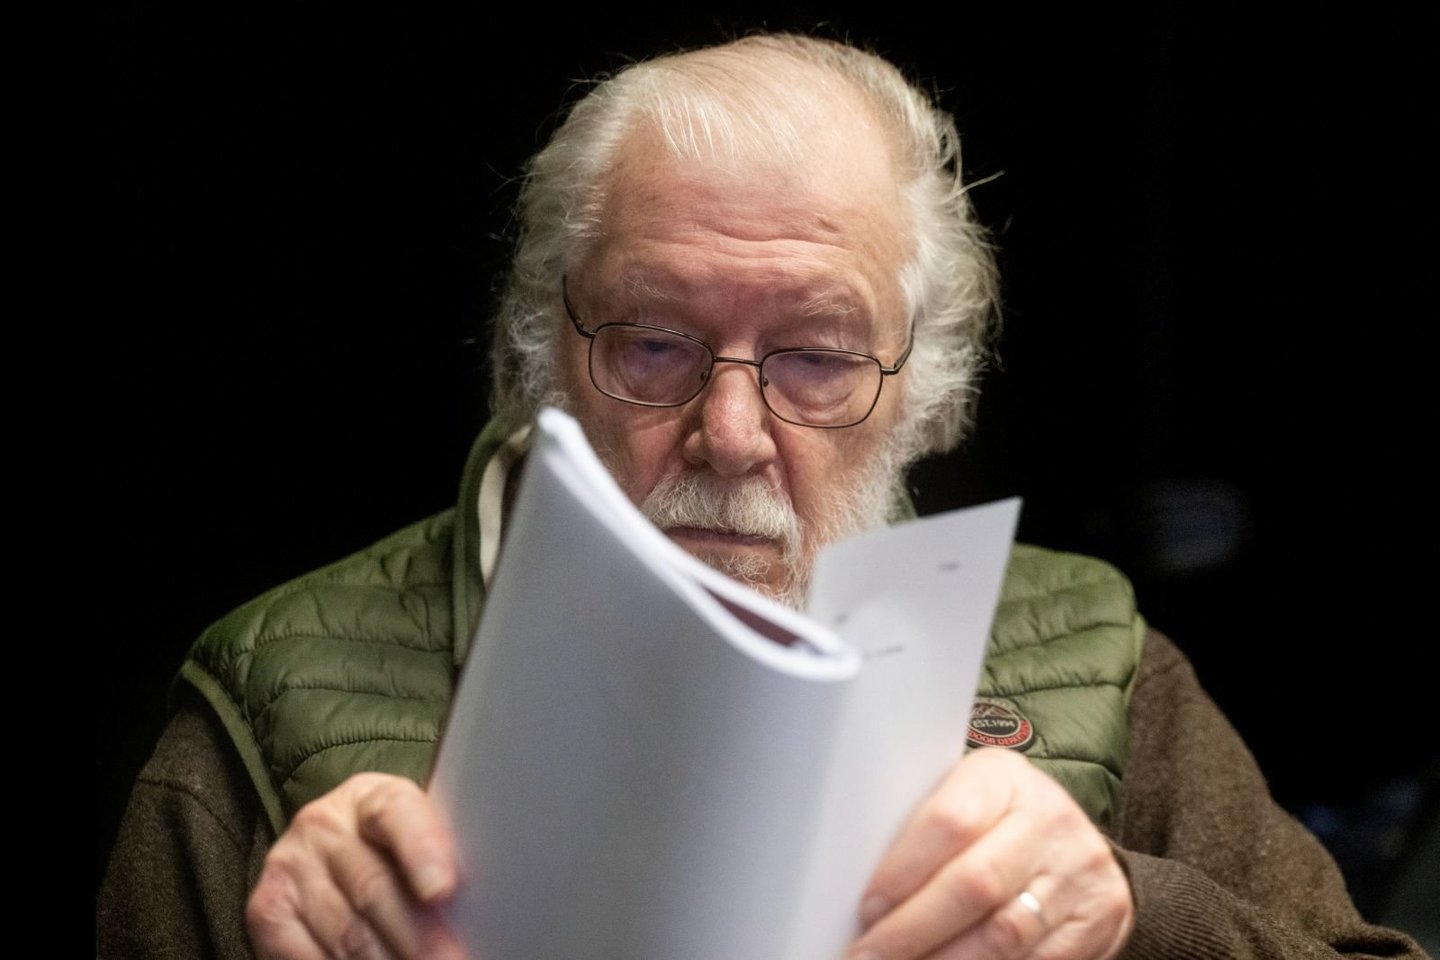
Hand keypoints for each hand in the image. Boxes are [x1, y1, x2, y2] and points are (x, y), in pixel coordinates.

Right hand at [245, 772, 468, 959]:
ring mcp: (290, 866)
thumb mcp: (419, 836)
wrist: (331, 854)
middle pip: (374, 887)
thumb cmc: (392, 850)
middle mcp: (323, 824)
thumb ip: (440, 858)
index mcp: (371, 796)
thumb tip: (470, 904)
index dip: (422, 851)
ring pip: (347, 933)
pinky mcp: (267, 910)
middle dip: (418, 938)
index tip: (443, 890)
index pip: (396, 815)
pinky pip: (308, 958)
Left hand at [850, 748, 1132, 959]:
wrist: (1076, 848)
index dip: (902, 872)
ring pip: (1004, 935)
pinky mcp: (1098, 919)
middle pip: (974, 884)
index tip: (867, 910)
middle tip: (868, 956)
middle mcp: (1048, 818)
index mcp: (1003, 777)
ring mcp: (1078, 871)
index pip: (949, 822)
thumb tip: (863, 896)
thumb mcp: (966, 802)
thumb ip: (923, 832)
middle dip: (913, 931)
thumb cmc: (995, 823)